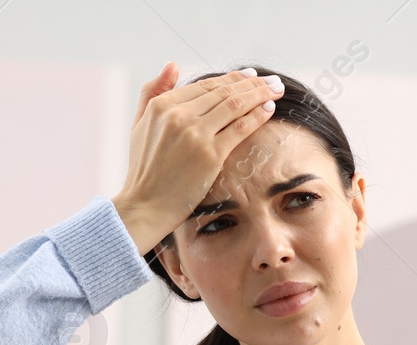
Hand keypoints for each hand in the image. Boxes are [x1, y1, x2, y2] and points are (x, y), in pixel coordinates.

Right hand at [111, 61, 285, 254]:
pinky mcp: (210, 155)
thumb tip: (174, 65)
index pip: (205, 85)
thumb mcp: (139, 124)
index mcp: (161, 106)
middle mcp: (178, 116)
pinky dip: (257, 115)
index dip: (231, 78)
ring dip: (260, 93)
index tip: (250, 76)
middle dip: (252, 83)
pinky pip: (240, 128)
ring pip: (235, 105)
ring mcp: (195, 135)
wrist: (146, 206)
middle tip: (272, 80)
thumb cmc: (144, 170)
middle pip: (224, 91)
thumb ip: (152, 91)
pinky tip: (269, 108)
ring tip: (277, 89)